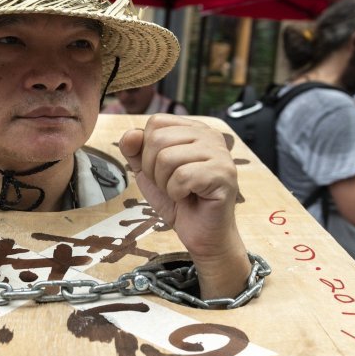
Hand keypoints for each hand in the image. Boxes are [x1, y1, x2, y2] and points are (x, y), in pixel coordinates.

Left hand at [119, 114, 243, 263]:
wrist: (201, 233)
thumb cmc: (177, 200)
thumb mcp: (147, 172)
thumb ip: (134, 150)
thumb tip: (130, 133)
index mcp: (193, 129)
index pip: (156, 122)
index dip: (147, 150)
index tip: (161, 170)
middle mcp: (210, 135)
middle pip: (158, 139)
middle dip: (153, 169)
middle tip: (169, 185)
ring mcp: (220, 153)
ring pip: (167, 158)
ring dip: (165, 183)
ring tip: (180, 191)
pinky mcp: (224, 174)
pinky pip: (182, 177)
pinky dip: (177, 193)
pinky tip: (190, 197)